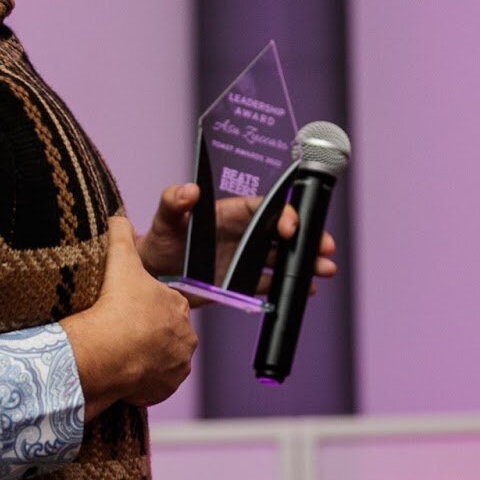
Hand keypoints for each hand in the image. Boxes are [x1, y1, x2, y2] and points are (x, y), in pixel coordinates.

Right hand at [62, 215, 195, 419]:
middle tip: (119, 329)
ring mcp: (176, 364)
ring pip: (160, 358)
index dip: (142, 303)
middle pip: (164, 331)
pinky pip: (153, 383)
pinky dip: (140, 379)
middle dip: (145, 331)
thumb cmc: (116, 306)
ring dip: (143, 356)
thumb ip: (122, 234)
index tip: (123, 307)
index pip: (163, 302)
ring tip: (118, 350)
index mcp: (177, 304)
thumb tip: (118, 217)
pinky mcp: (165, 388)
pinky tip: (121, 370)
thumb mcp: (120, 260)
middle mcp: (185, 336)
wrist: (107, 352)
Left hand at [139, 183, 337, 296]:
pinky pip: (270, 282)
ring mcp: (245, 258)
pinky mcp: (243, 281)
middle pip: (282, 233)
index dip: (282, 214)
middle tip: (326, 247)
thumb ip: (174, 202)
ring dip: (305, 262)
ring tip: (325, 270)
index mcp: (230, 213)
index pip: (264, 208)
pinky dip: (287, 285)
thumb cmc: (159, 240)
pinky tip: (305, 288)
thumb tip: (188, 190)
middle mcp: (243, 234)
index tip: (290, 227)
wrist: (152, 275)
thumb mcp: (164, 220)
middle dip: (307, 237)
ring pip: (282, 257)